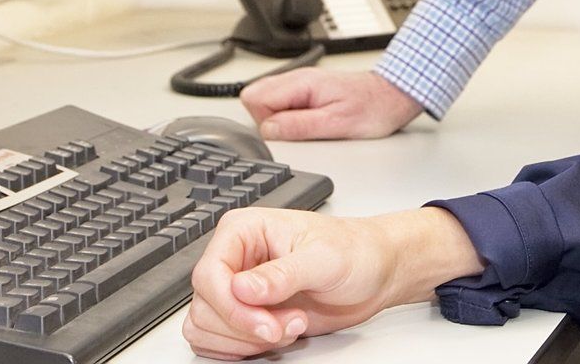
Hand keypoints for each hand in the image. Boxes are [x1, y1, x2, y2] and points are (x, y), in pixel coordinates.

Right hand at [184, 207, 480, 358]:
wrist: (374, 271)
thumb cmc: (354, 251)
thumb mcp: (323, 259)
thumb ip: (282, 274)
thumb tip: (242, 288)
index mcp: (244, 231)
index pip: (209, 274)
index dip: (231, 307)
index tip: (265, 323)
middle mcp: (235, 259)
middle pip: (205, 306)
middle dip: (246, 326)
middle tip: (288, 325)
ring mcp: (238, 289)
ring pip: (206, 326)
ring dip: (246, 340)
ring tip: (289, 326)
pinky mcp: (246, 315)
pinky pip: (217, 341)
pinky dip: (243, 348)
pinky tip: (278, 335)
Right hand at [240, 69, 424, 140]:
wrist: (394, 95)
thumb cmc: (373, 108)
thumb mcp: (337, 124)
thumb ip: (299, 126)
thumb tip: (269, 131)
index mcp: (302, 83)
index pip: (255, 97)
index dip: (264, 121)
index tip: (284, 132)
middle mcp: (298, 78)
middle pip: (255, 96)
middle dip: (266, 120)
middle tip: (295, 130)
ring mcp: (301, 83)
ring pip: (266, 99)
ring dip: (277, 117)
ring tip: (305, 126)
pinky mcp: (307, 90)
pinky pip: (282, 101)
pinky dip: (287, 114)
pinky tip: (307, 122)